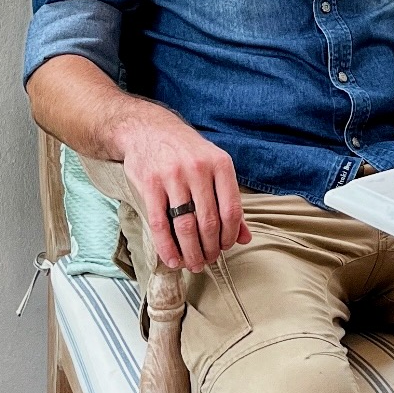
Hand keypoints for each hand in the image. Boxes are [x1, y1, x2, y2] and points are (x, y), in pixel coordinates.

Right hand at [117, 109, 250, 271]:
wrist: (148, 129)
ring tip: (193, 264)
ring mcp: (173, 177)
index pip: (232, 209)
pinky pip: (160, 224)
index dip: (231, 235)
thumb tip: (245, 237)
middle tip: (209, 261)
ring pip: (186, 226)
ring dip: (191, 252)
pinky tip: (172, 259)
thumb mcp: (215, 166)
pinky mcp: (150, 185)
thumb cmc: (187, 151)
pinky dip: (167, 247)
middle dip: (210, 248)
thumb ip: (230, 200)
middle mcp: (198, 169)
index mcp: (220, 164)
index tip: (227, 247)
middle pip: (209, 221)